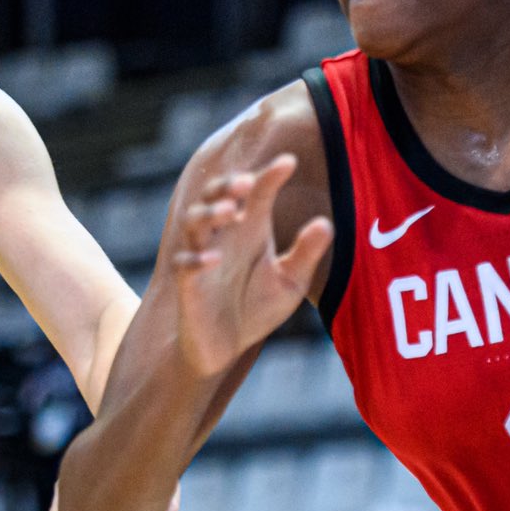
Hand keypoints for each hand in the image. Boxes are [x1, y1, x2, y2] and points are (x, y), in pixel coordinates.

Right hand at [173, 154, 332, 376]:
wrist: (226, 348)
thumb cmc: (257, 308)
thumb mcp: (291, 283)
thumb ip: (306, 254)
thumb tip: (325, 223)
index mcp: (251, 228)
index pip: (259, 192)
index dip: (270, 175)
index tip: (289, 162)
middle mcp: (224, 235)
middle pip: (217, 195)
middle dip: (228, 185)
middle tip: (248, 181)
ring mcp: (203, 257)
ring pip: (195, 222)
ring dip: (210, 213)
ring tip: (231, 211)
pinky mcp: (188, 285)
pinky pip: (184, 265)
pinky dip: (197, 260)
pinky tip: (214, 259)